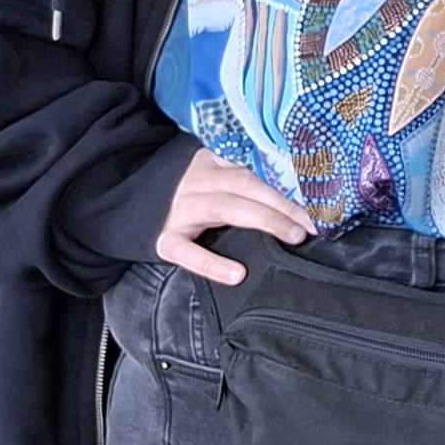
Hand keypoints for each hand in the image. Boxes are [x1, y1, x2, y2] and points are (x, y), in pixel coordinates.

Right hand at [155, 148, 314, 284]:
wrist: (126, 198)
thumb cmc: (183, 197)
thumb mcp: (209, 184)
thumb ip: (241, 191)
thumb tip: (290, 210)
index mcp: (212, 171)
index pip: (254, 179)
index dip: (285, 195)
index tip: (318, 212)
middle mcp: (197, 185)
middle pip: (244, 188)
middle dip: (281, 205)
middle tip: (312, 225)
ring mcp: (179, 211)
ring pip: (222, 208)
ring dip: (262, 220)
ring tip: (290, 237)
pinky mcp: (162, 239)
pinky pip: (186, 251)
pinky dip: (211, 262)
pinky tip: (236, 274)